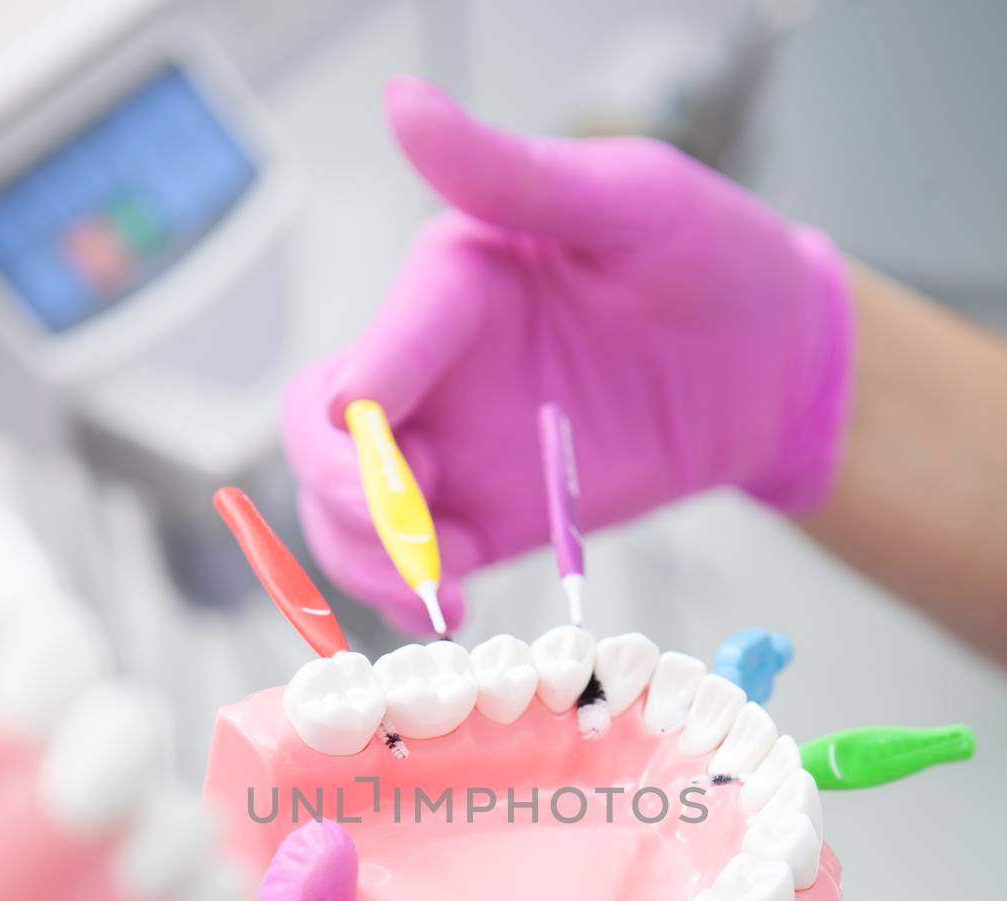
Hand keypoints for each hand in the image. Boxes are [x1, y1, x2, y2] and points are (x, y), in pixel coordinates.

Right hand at [283, 76, 851, 631]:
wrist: (771, 362)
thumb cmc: (709, 257)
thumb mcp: (624, 201)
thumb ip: (511, 177)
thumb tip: (403, 100)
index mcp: (450, 287)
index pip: (372, 352)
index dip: (359, 404)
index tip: (371, 441)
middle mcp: (433, 371)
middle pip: (320, 439)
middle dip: (345, 495)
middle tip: (414, 536)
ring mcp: (454, 450)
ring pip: (349, 515)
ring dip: (369, 559)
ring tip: (438, 587)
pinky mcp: (487, 516)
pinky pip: (417, 568)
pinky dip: (410, 599)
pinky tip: (451, 608)